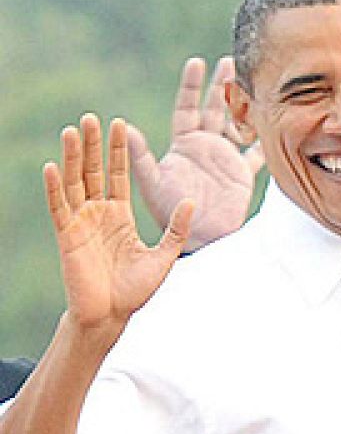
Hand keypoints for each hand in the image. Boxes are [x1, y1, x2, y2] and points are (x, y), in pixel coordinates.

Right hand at [47, 114, 192, 355]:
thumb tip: (193, 201)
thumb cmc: (136, 290)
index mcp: (120, 217)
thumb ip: (176, 229)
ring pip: (75, 183)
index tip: (121, 125)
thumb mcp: (164, 256)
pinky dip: (55, 187)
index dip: (119, 152)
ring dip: (73, 157)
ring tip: (74, 130)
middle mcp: (99, 214)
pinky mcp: (67, 235)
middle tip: (93, 117)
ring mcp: (81, 222)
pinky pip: (59, 207)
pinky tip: (53, 166)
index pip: (119, 176)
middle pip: (94, 172)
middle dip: (94, 145)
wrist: (113, 315)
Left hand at [128, 57, 262, 250]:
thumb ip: (141, 157)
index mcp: (182, 144)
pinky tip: (275, 126)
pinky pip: (256, 153)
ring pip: (235, 124)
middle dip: (220, 86)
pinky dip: (265, 141)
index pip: (186, 107)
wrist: (199, 236)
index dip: (191, 85)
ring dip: (243, 106)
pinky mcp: (241, 174)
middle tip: (229, 62)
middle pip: (212, 109)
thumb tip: (125, 127)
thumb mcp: (152, 183)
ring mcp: (223, 159)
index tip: (196, 62)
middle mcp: (203, 147)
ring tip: (253, 85)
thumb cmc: (171, 211)